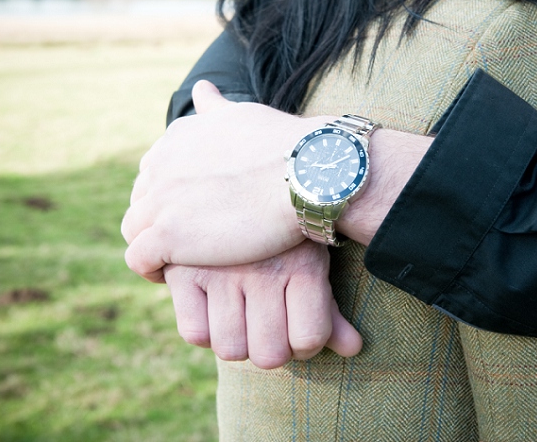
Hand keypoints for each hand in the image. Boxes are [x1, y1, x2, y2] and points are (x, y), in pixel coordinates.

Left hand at [122, 80, 330, 281]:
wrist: (304, 173)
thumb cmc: (285, 146)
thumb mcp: (241, 113)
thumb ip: (215, 106)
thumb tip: (202, 88)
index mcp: (177, 137)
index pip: (154, 171)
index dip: (171, 194)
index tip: (192, 211)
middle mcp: (161, 164)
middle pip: (141, 199)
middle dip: (158, 219)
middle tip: (189, 239)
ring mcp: (161, 200)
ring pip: (133, 229)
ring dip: (150, 245)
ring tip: (176, 261)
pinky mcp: (167, 235)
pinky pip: (138, 259)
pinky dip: (149, 269)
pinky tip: (170, 275)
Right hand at [163, 241, 362, 367]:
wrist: (237, 181)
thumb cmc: (285, 233)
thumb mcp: (312, 262)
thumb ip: (330, 312)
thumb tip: (352, 349)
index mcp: (304, 266)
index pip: (308, 340)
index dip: (305, 346)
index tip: (300, 331)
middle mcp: (264, 270)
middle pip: (269, 355)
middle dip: (270, 348)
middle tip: (268, 325)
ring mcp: (222, 271)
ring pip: (231, 349)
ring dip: (236, 341)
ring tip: (241, 316)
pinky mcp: (184, 272)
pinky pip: (195, 334)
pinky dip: (203, 329)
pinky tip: (212, 306)